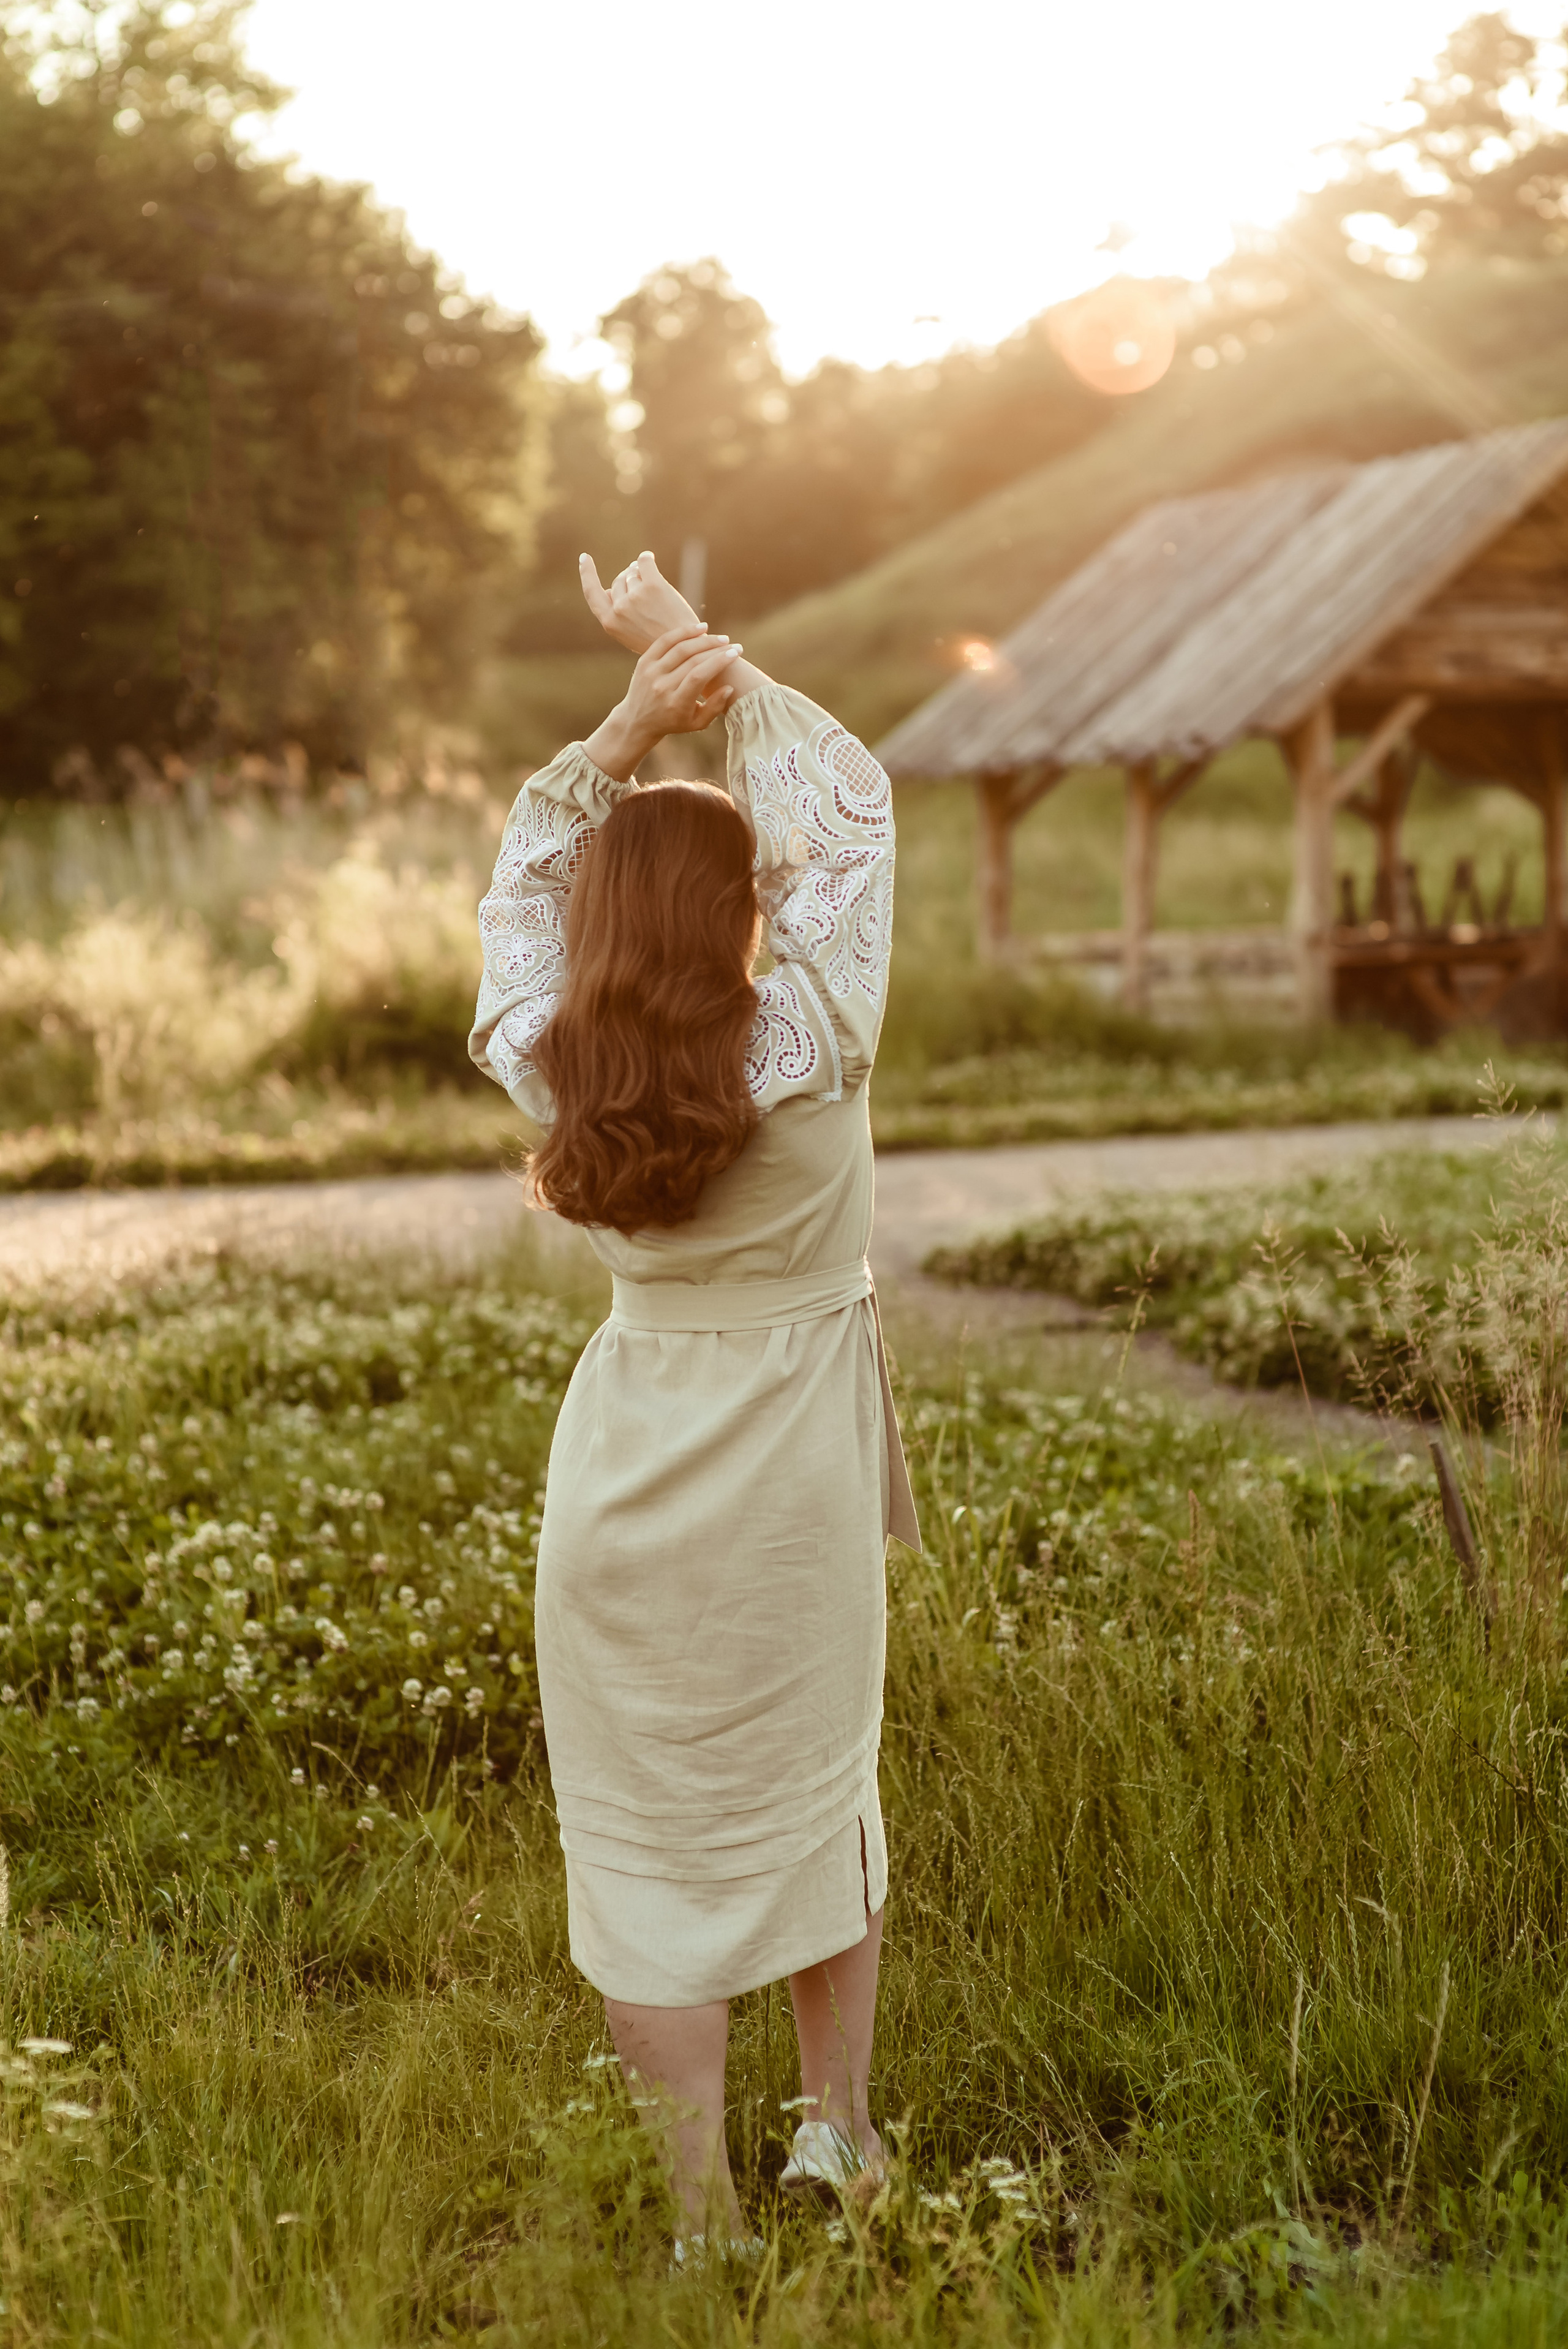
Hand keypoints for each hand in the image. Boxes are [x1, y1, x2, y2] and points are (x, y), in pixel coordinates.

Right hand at [579, 549, 698, 653]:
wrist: (687, 647)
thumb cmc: (660, 642)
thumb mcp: (631, 635)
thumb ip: (617, 615)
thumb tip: (609, 589)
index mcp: (610, 623)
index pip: (591, 593)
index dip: (587, 573)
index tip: (584, 558)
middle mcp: (620, 609)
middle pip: (619, 581)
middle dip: (629, 580)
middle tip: (645, 589)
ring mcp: (635, 597)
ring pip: (632, 573)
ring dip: (641, 574)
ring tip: (655, 589)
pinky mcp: (653, 586)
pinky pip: (644, 562)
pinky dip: (646, 558)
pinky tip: (650, 559)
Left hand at [583, 624, 746, 780]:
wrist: (638, 721)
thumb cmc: (674, 722)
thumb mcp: (697, 723)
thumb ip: (715, 707)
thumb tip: (729, 686)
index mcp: (676, 703)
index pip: (698, 677)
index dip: (719, 662)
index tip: (735, 653)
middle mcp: (661, 687)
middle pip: (692, 660)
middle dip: (716, 649)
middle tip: (733, 645)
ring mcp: (650, 672)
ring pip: (680, 648)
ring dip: (703, 639)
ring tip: (721, 638)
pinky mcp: (643, 662)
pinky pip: (665, 641)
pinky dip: (684, 632)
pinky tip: (701, 628)